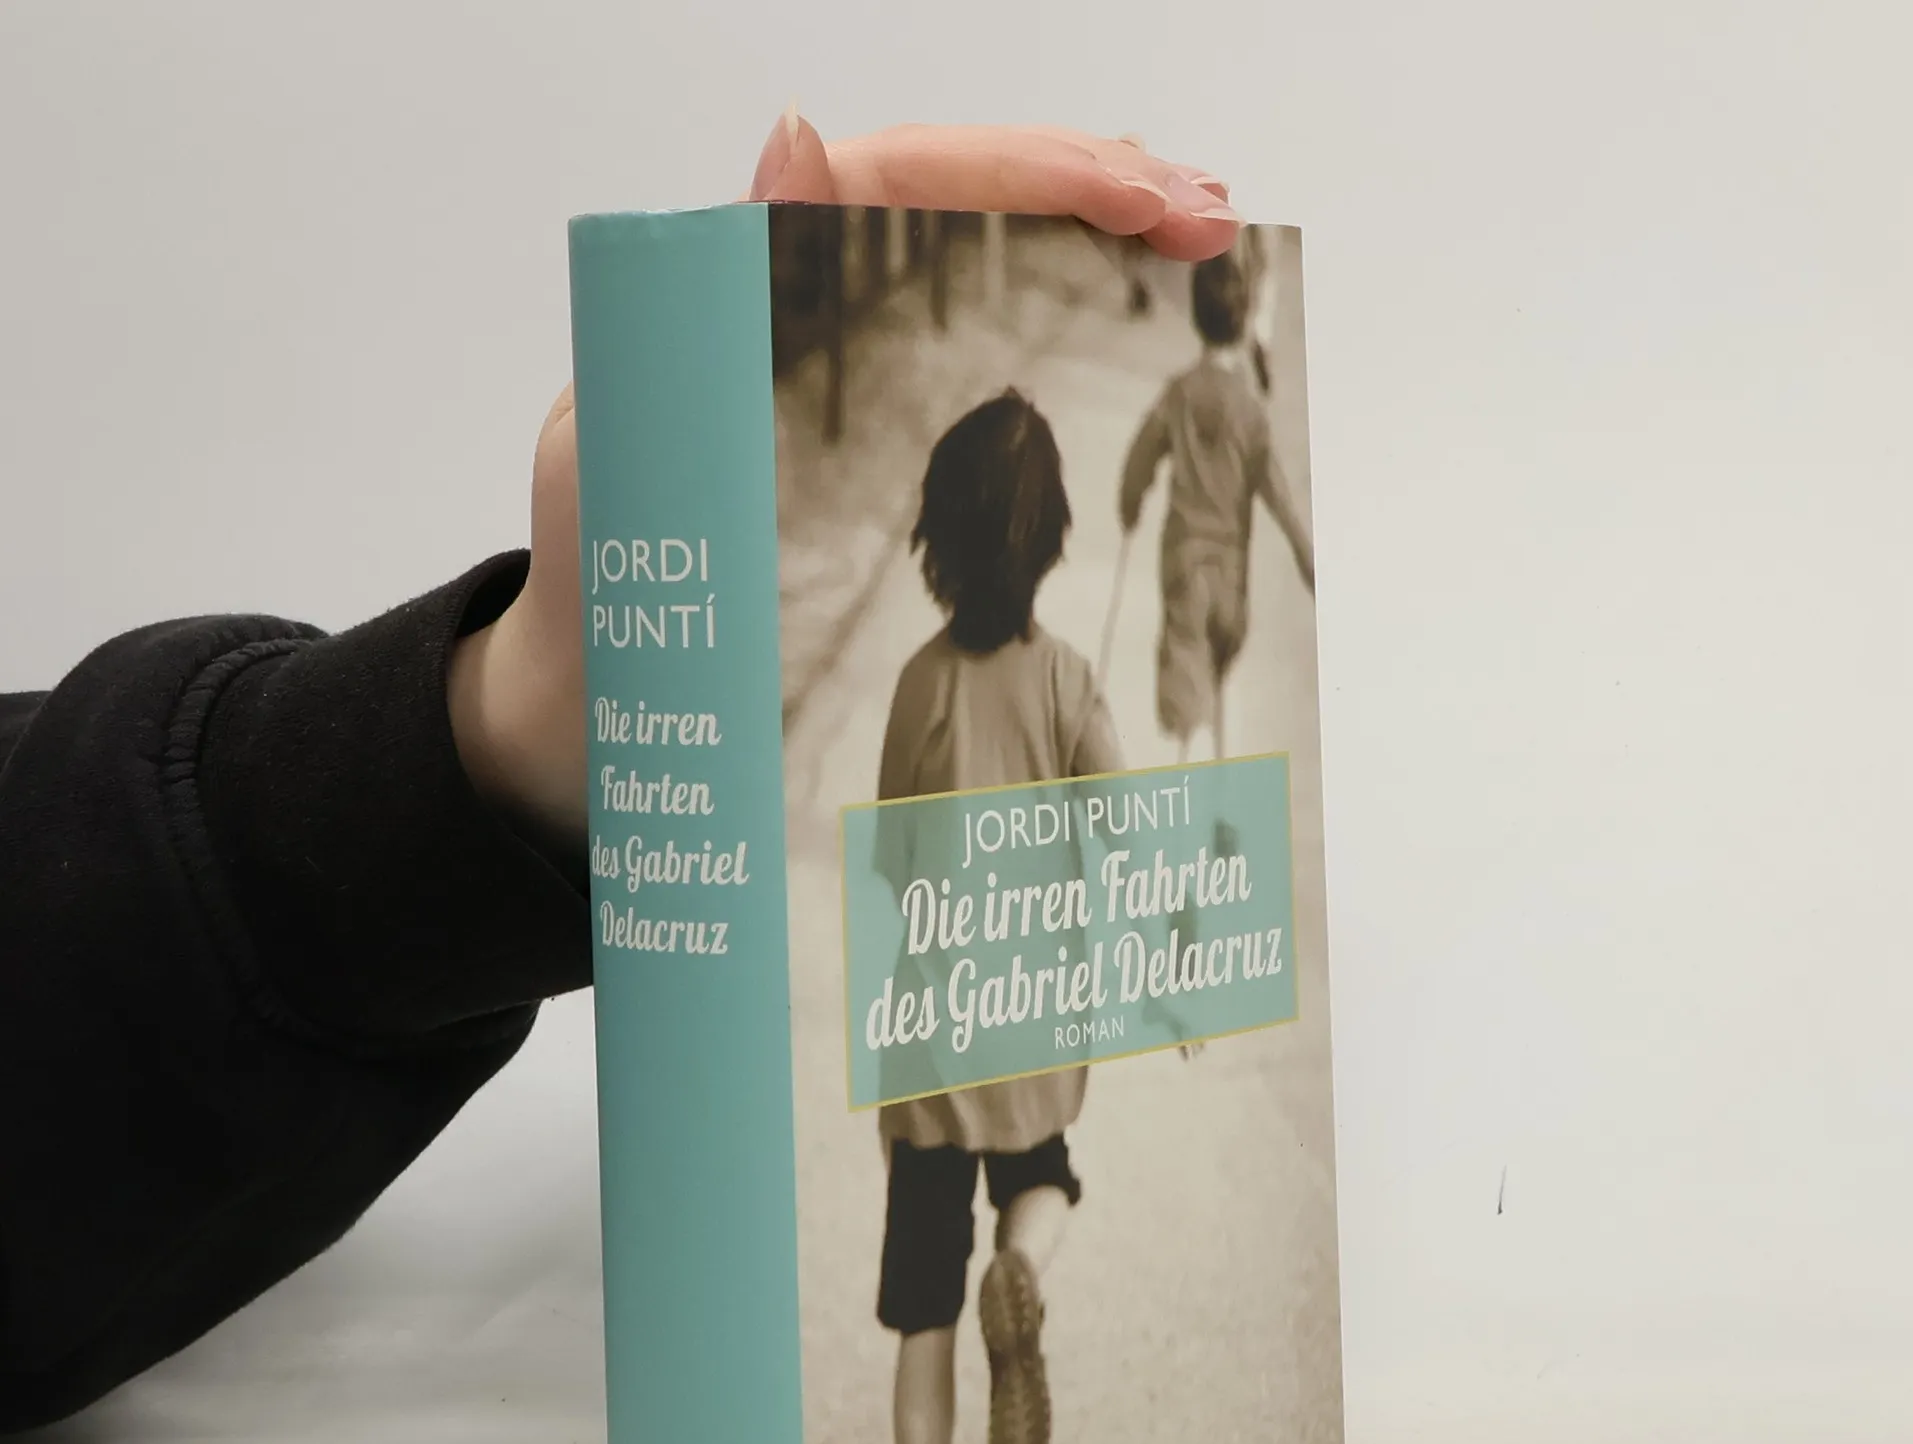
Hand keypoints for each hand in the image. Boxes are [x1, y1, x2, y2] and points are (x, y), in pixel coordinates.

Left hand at [450, 113, 1243, 841]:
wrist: (602, 730)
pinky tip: (1126, 304)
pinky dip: (1058, 326)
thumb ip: (694, 317)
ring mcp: (832, 384)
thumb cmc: (604, 615)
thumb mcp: (621, 455)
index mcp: (729, 308)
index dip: (1024, 172)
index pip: (897, 182)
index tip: (1133, 197)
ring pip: (976, 269)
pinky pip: (970, 362)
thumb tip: (797, 138)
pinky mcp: (860, 455)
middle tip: (1203, 213)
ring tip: (1194, 228)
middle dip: (1088, 188)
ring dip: (1092, 234)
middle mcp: (788, 322)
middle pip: (955, 209)